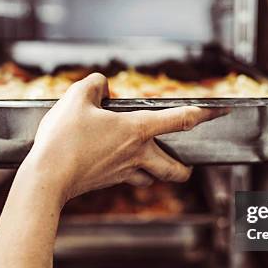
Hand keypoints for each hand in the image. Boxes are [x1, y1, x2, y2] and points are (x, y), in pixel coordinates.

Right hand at [23, 73, 226, 203]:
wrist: (47, 177)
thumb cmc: (63, 138)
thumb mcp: (76, 98)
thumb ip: (95, 84)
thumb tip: (103, 86)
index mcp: (138, 129)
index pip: (181, 119)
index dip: (204, 113)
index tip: (219, 111)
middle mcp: (138, 153)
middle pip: (175, 169)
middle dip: (185, 168)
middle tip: (186, 165)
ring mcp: (125, 172)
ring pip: (154, 178)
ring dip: (158, 172)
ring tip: (153, 163)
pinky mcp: (109, 182)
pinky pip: (130, 179)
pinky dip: (132, 173)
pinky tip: (119, 164)